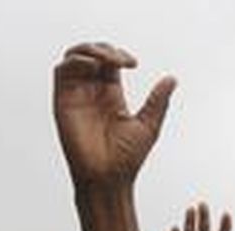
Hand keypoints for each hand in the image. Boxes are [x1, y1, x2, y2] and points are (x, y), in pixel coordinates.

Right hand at [53, 43, 175, 188]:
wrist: (108, 178)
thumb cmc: (127, 159)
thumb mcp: (148, 125)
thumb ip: (158, 101)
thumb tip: (172, 79)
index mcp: (111, 96)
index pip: (109, 62)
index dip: (118, 54)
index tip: (133, 63)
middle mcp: (92, 93)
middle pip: (92, 54)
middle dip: (106, 48)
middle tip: (122, 61)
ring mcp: (76, 96)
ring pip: (74, 57)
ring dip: (90, 50)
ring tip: (108, 60)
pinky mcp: (63, 102)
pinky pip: (62, 71)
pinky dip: (76, 60)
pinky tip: (93, 67)